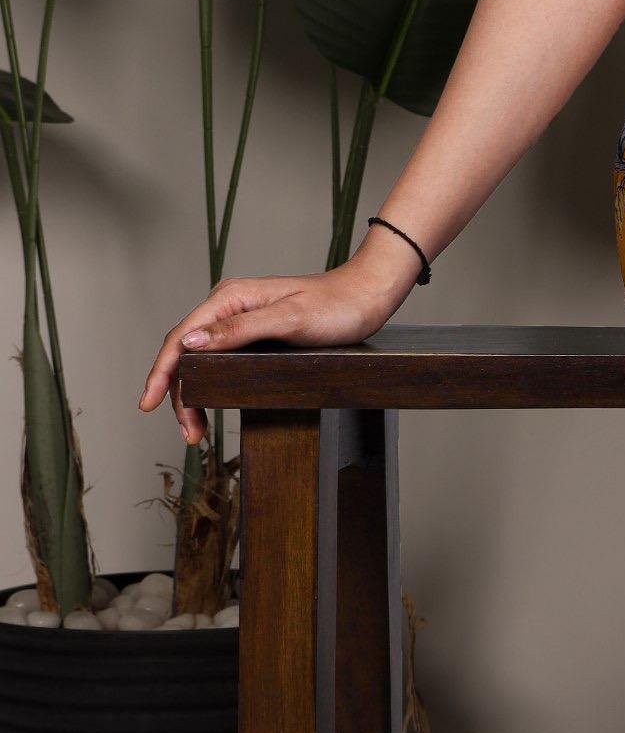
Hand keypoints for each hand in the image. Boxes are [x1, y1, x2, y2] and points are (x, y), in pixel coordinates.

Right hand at [139, 238, 422, 444]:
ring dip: (193, 393)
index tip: (149, 404)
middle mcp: (229, 306)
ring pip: (201, 359)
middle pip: (186, 352)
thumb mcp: (288, 320)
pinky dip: (210, 383)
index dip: (162, 374)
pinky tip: (210, 402)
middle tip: (189, 434)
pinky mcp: (255, 331)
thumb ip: (239, 330)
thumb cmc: (334, 307)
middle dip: (179, 394)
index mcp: (230, 299)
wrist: (367, 297)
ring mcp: (241, 319)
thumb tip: (190, 342)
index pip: (180, 338)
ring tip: (196, 430)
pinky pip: (220, 358)